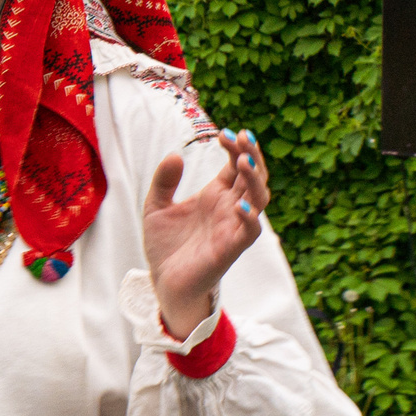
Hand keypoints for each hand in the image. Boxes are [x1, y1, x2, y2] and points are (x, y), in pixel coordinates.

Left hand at [142, 128, 269, 339]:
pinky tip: (242, 203)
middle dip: (251, 155)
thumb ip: (163, 181)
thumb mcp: (156, 207)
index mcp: (216, 195)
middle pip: (253, 176)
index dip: (235, 148)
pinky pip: (250, 231)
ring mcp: (233, 227)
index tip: (224, 133)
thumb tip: (174, 155)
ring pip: (259, 199)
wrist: (163, 282)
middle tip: (243, 136)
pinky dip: (251, 217)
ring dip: (255, 180)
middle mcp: (230, 208)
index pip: (236, 165)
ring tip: (243, 162)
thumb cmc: (166, 246)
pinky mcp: (231, 248)